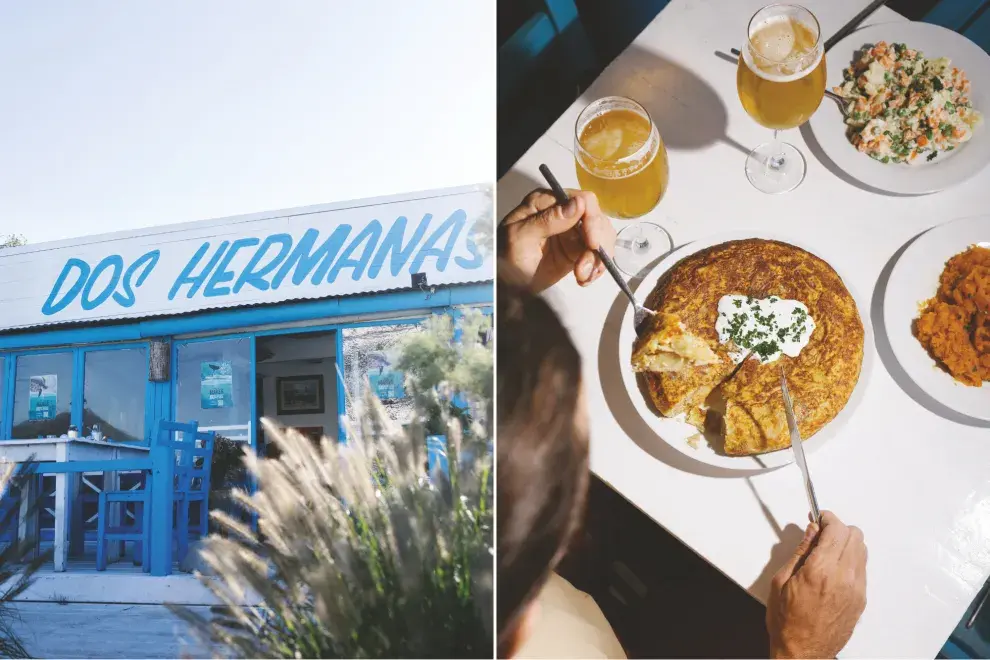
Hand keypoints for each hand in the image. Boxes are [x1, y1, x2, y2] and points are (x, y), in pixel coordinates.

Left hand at [499, 189, 615, 292]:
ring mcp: (572, 231)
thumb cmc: (506, 258)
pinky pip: (597, 254)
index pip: (582, 199)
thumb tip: (578, 203)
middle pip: (597, 218)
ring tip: (582, 276)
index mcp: (547, 201)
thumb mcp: (520, 237)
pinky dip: (596, 267)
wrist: (505, 285)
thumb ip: (548, 220)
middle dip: (597, 244)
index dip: (593, 220)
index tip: (592, 243)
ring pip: (602, 236)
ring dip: (597, 259)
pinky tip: (584, 279)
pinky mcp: (577, 250)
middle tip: (585, 269)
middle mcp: (563, 212)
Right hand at [767, 511, 867, 658]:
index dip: (827, 517)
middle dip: (837, 528)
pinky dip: (851, 559)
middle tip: (821, 532)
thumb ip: (801, 551)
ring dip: (846, 543)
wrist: (803, 651)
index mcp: (820, 571)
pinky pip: (862, 568)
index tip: (819, 516)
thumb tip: (811, 530)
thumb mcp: (782, 580)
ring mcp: (856, 589)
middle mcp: (844, 578)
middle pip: (854, 535)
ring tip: (827, 550)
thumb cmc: (787, 620)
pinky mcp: (861, 599)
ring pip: (862, 550)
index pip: (836, 529)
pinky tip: (833, 567)